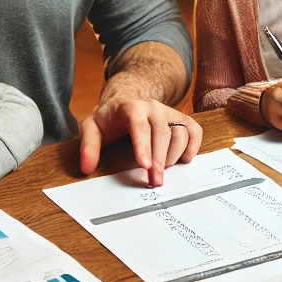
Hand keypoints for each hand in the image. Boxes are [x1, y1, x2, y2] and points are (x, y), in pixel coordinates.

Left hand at [80, 99, 200, 186]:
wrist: (127, 99)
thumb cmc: (111, 118)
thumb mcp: (92, 127)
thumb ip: (88, 146)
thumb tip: (87, 168)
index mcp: (132, 107)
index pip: (140, 126)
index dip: (143, 146)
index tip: (145, 166)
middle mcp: (154, 107)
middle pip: (163, 134)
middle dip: (159, 161)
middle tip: (154, 182)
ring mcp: (170, 112)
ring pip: (180, 134)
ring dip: (173, 157)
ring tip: (161, 170)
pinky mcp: (181, 118)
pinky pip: (194, 131)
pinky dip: (192, 147)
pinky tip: (182, 160)